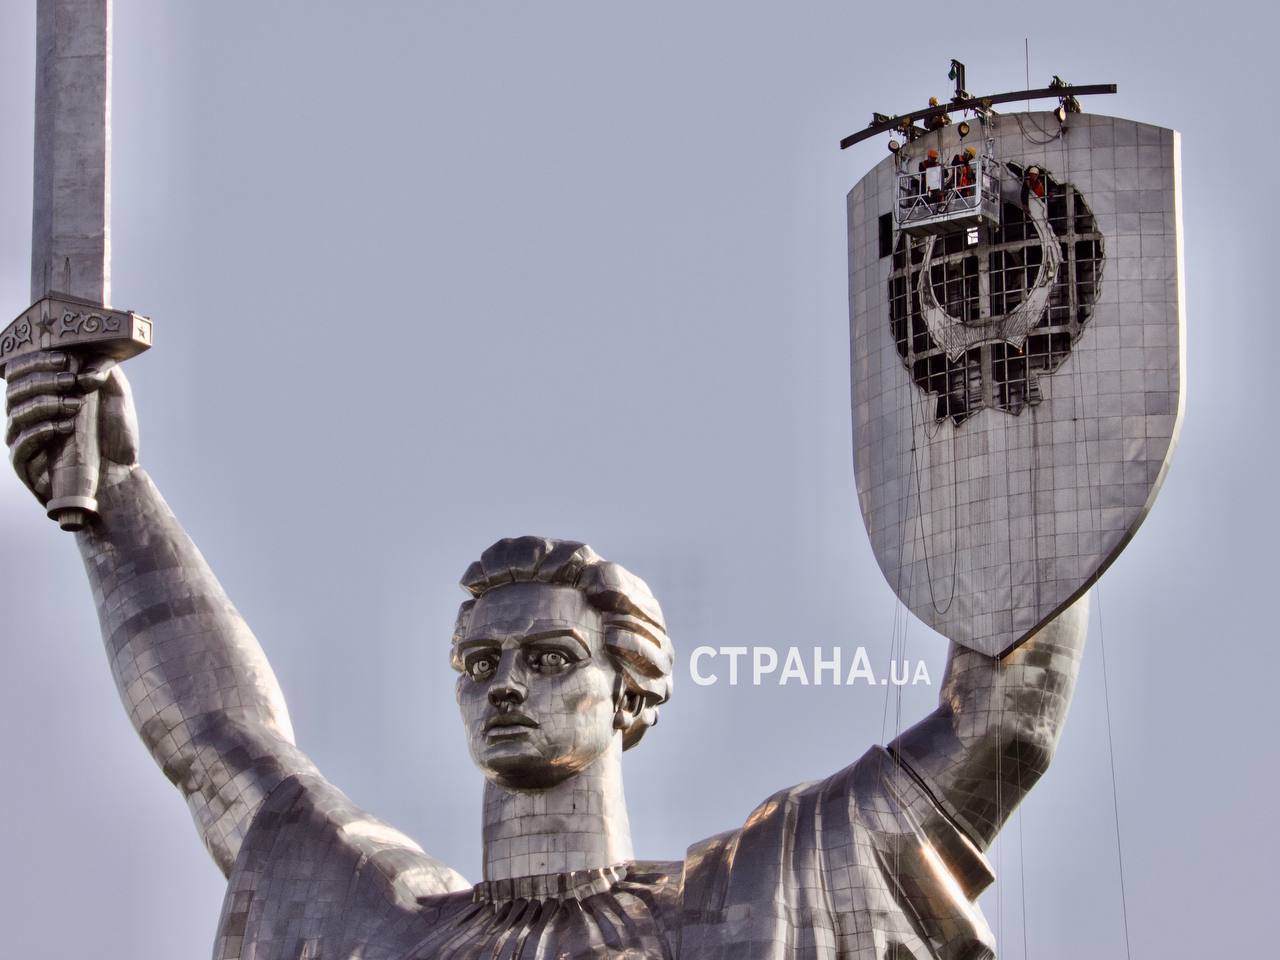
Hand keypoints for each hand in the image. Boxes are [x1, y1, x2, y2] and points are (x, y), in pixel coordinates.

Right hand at [5, 351, 138, 505]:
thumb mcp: (117, 397)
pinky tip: (63, 427)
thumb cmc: (114, 434)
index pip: (22, 372)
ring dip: (44, 404)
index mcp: (42, 395)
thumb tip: (84, 366)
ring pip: (16, 414)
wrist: (120, 474)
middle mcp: (28, 415)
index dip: (37, 362)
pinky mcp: (26, 464)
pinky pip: (20, 445)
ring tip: (74, 405)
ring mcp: (24, 439)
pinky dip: (40, 432)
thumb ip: (105, 372)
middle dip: (42, 381)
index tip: (63, 359)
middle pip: (16, 390)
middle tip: (69, 381)